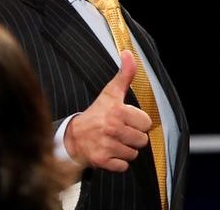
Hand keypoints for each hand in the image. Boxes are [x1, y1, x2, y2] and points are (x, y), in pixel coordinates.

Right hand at [64, 50, 151, 171]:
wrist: (73, 137)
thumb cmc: (96, 113)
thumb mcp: (110, 92)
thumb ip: (125, 74)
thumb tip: (129, 53)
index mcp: (118, 111)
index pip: (147, 123)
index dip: (138, 122)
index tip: (126, 119)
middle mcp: (113, 128)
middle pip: (142, 140)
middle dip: (134, 136)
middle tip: (121, 131)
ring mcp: (107, 146)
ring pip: (134, 153)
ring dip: (126, 149)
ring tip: (114, 141)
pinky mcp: (102, 161)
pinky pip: (124, 166)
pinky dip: (119, 162)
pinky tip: (110, 152)